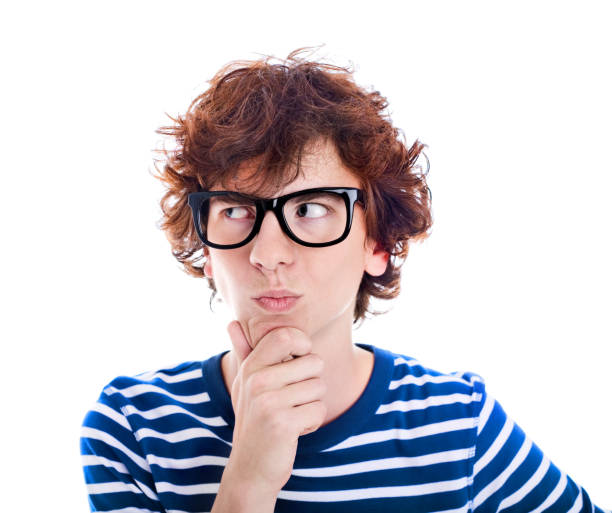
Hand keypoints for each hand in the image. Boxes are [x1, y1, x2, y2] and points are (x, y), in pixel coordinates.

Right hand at [223, 320, 326, 495]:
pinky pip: (319, 410)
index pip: (286, 335)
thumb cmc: (254, 420)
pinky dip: (312, 422)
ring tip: (290, 415)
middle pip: (314, 362)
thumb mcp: (245, 385)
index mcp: (251, 366)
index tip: (299, 362)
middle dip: (311, 383)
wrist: (250, 468)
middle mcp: (256, 380)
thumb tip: (232, 322)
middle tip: (291, 400)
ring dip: (311, 405)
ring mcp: (268, 401)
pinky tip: (294, 430)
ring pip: (319, 387)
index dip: (304, 346)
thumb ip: (244, 352)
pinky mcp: (282, 423)